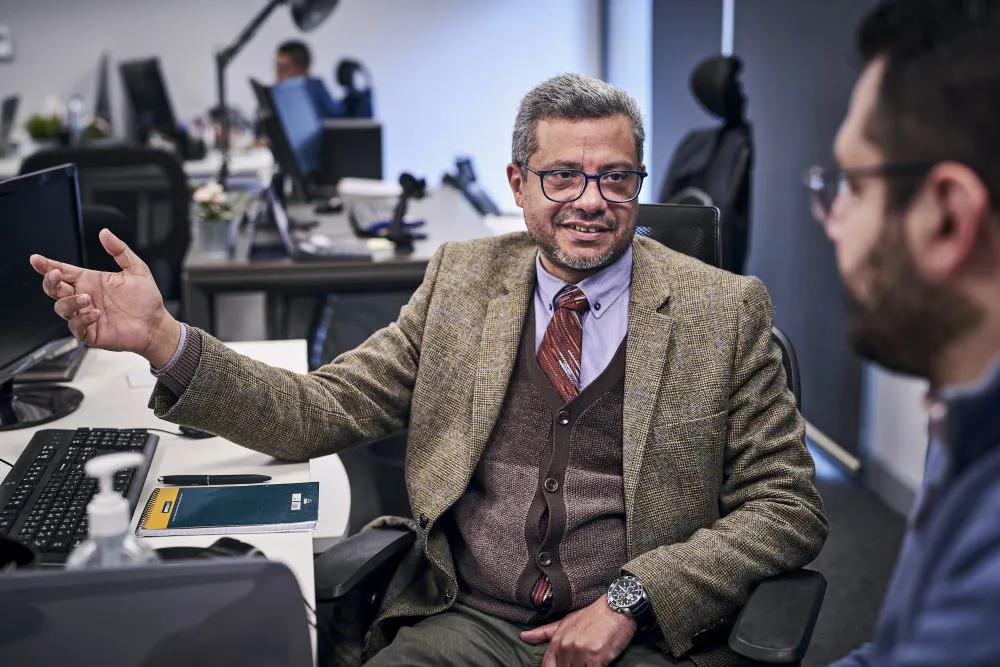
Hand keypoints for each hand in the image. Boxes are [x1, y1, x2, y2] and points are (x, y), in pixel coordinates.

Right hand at [29, 228, 180, 367]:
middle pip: (54, 289)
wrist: (156, 324)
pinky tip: (96, 314)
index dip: (47, 265)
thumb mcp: (137, 270)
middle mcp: (84, 297)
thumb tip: (105, 232)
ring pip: (61, 308)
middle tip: (56, 275)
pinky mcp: (91, 333)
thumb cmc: (146, 299)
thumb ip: (120, 251)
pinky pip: (76, 327)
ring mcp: (85, 315)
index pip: (63, 271)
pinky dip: (82, 319)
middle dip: (50, 281)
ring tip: (86, 298)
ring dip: (69, 302)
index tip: (36, 259)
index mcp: (90, 281)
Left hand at [520, 595, 637, 666]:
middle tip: (578, 661)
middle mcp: (566, 648)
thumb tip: (523, 637)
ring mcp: (580, 653)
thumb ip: (544, 632)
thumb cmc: (592, 616)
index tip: (561, 666)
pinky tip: (597, 664)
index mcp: (557, 641)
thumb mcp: (566, 622)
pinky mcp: (596, 659)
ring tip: (587, 660)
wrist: (616, 607)